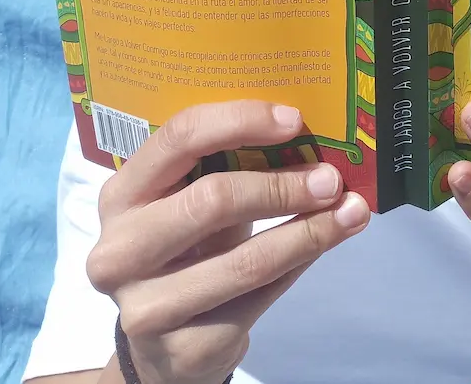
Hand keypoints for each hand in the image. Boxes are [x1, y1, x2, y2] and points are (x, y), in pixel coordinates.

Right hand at [86, 100, 368, 383]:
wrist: (162, 346)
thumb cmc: (185, 248)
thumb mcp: (188, 200)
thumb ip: (229, 165)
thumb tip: (307, 135)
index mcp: (121, 194)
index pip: (179, 137)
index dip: (241, 121)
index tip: (293, 121)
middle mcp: (120, 250)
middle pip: (213, 200)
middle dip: (283, 186)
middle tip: (331, 178)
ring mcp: (146, 306)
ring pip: (246, 260)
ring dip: (309, 231)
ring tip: (350, 212)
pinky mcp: (184, 349)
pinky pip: (260, 296)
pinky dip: (300, 264)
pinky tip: (326, 243)